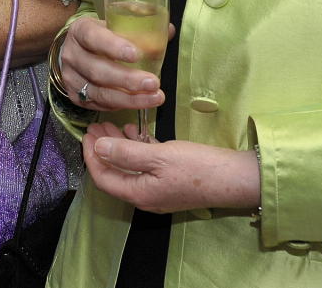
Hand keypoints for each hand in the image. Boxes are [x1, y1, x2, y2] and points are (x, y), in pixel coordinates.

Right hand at [57, 16, 167, 112]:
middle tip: (153, 82)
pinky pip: (100, 104)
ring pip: (99, 92)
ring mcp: (71, 78)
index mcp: (80, 30)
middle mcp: (72, 54)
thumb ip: (139, 28)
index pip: (93, 37)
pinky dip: (121, 104)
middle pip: (97, 70)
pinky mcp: (75, 96)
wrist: (76, 51)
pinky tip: (138, 102)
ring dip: (129, 98)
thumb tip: (169, 31)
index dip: (113, 46)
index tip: (136, 54)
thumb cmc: (101, 36)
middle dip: (127, 79)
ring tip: (154, 97)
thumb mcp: (113, 25)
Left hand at [82, 123, 259, 213]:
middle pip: (115, 173)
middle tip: (96, 126)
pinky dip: (138, 149)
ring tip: (112, 125)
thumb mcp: (159, 156)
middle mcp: (145, 196)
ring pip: (130, 167)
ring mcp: (159, 190)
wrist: (235, 179)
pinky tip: (136, 132)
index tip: (86, 134)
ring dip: (119, 146)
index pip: (103, 178)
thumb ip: (126, 153)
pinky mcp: (171, 181)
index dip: (91, 157)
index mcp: (139, 194)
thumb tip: (98, 148)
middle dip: (103, 149)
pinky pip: (147, 165)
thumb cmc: (197, 167)